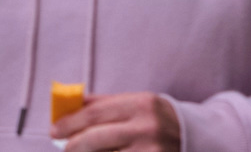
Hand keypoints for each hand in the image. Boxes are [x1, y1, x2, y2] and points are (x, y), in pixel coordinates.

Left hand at [52, 92, 180, 151]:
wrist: (196, 137)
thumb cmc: (155, 118)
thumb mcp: (134, 103)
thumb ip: (101, 105)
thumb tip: (65, 109)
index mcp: (141, 104)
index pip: (95, 113)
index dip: (70, 122)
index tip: (54, 129)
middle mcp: (149, 128)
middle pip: (97, 138)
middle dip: (75, 145)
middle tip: (64, 148)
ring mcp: (154, 151)